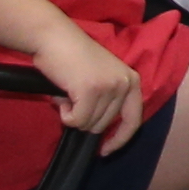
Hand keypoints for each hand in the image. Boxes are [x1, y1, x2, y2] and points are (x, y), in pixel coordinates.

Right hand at [31, 21, 145, 143]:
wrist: (54, 38)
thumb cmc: (73, 58)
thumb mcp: (102, 77)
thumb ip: (108, 100)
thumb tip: (100, 132)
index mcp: (132, 80)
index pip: (134, 120)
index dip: (120, 139)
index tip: (105, 151)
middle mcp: (125, 84)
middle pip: (103, 125)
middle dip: (83, 118)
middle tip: (72, 97)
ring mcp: (109, 87)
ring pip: (88, 124)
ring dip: (72, 114)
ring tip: (67, 92)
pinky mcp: (90, 91)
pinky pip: (75, 120)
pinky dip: (64, 113)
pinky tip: (61, 94)